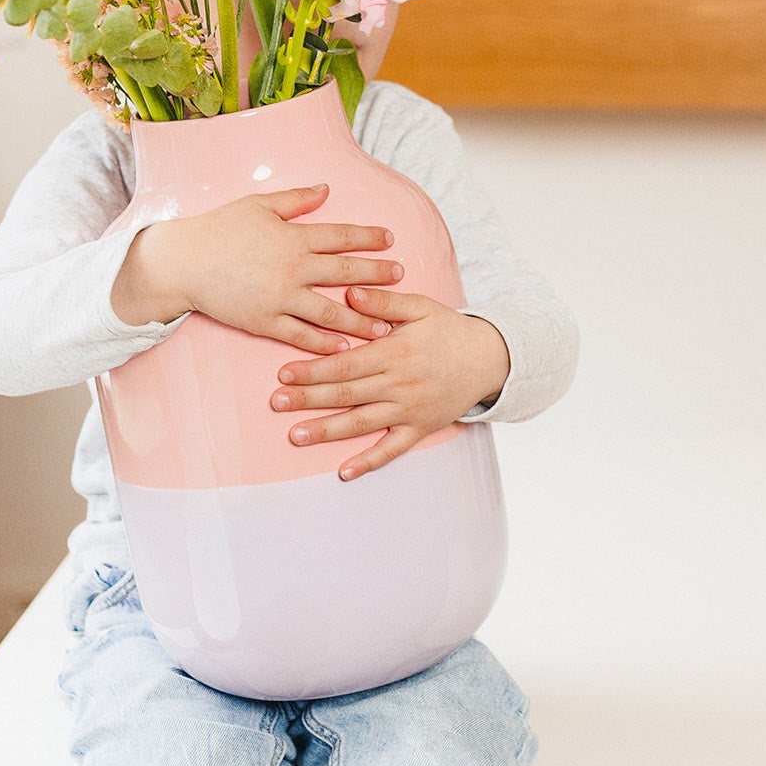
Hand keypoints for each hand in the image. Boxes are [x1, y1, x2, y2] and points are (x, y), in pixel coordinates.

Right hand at [110, 184, 402, 353]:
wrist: (182, 263)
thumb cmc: (218, 229)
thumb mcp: (257, 205)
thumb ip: (295, 200)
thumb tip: (327, 189)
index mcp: (292, 237)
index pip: (340, 236)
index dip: (368, 237)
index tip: (391, 240)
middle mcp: (292, 268)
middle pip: (344, 272)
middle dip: (376, 275)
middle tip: (401, 278)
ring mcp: (279, 298)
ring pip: (330, 311)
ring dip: (361, 320)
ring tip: (386, 327)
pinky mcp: (265, 322)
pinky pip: (301, 336)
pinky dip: (325, 344)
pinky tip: (346, 349)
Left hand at [270, 287, 510, 479]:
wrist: (490, 359)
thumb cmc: (449, 330)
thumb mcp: (420, 307)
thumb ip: (383, 302)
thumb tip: (349, 293)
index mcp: (395, 352)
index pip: (346, 364)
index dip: (313, 370)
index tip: (284, 373)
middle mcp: (399, 384)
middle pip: (346, 394)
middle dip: (307, 399)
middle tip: (275, 403)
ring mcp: (409, 410)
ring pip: (361, 423)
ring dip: (326, 431)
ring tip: (296, 436)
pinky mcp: (420, 429)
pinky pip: (391, 450)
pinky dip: (368, 462)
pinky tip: (343, 472)